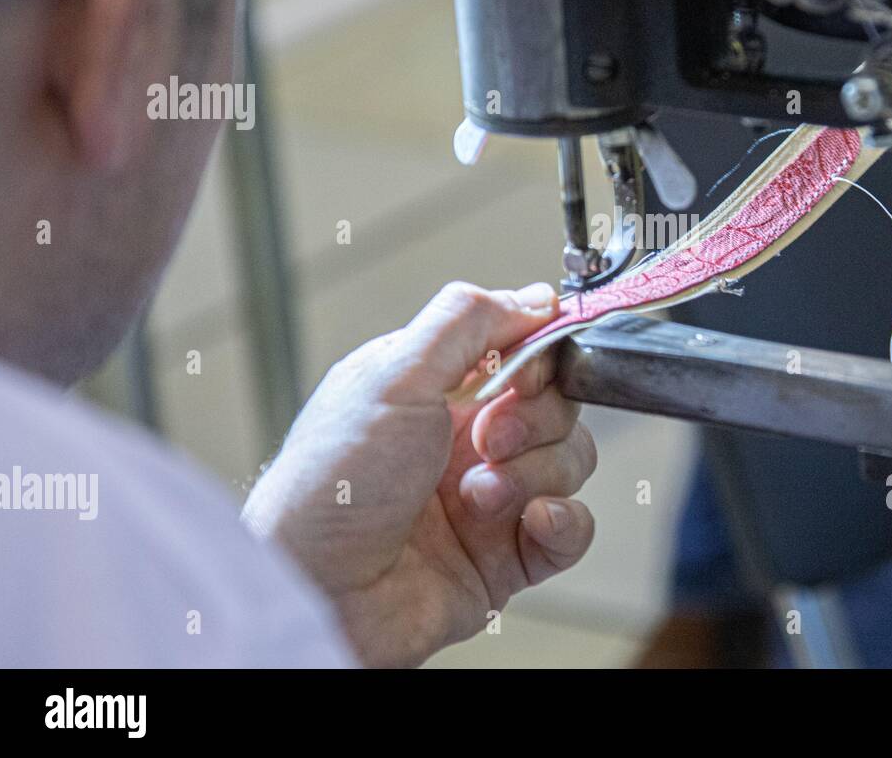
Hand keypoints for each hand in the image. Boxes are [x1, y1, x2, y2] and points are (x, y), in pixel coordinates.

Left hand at [242, 281, 595, 666]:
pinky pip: (572, 526)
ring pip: (570, 461)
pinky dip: (563, 521)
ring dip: (533, 474)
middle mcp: (466, 440)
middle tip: (487, 439)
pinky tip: (529, 522)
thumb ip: (465, 321)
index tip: (524, 373)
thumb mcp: (391, 376)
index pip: (523, 350)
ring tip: (477, 497)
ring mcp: (491, 497)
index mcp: (437, 389)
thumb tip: (533, 297)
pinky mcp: (508, 555)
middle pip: (556, 404)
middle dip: (532, 420)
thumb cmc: (330, 488)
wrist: (318, 594)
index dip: (538, 358)